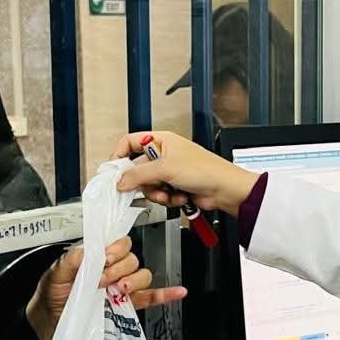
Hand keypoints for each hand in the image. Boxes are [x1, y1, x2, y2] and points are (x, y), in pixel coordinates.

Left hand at [25, 236, 187, 339]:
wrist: (50, 325)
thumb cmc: (51, 297)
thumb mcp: (53, 276)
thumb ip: (69, 261)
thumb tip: (87, 250)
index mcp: (96, 257)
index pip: (118, 242)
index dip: (115, 249)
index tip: (103, 259)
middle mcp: (111, 270)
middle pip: (132, 258)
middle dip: (118, 268)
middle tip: (102, 280)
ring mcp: (120, 289)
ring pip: (142, 275)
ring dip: (133, 281)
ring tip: (118, 290)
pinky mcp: (126, 307)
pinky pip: (150, 298)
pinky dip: (166, 294)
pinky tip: (177, 292)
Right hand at [111, 131, 258, 216]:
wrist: (224, 189)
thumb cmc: (205, 170)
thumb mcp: (165, 169)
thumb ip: (138, 175)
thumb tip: (120, 180)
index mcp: (161, 140)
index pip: (130, 142)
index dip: (120, 155)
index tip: (114, 170)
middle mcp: (164, 154)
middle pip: (137, 169)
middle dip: (143, 182)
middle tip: (147, 187)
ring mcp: (169, 171)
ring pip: (148, 185)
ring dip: (157, 193)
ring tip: (169, 193)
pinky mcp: (175, 187)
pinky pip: (159, 195)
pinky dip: (167, 199)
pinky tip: (179, 196)